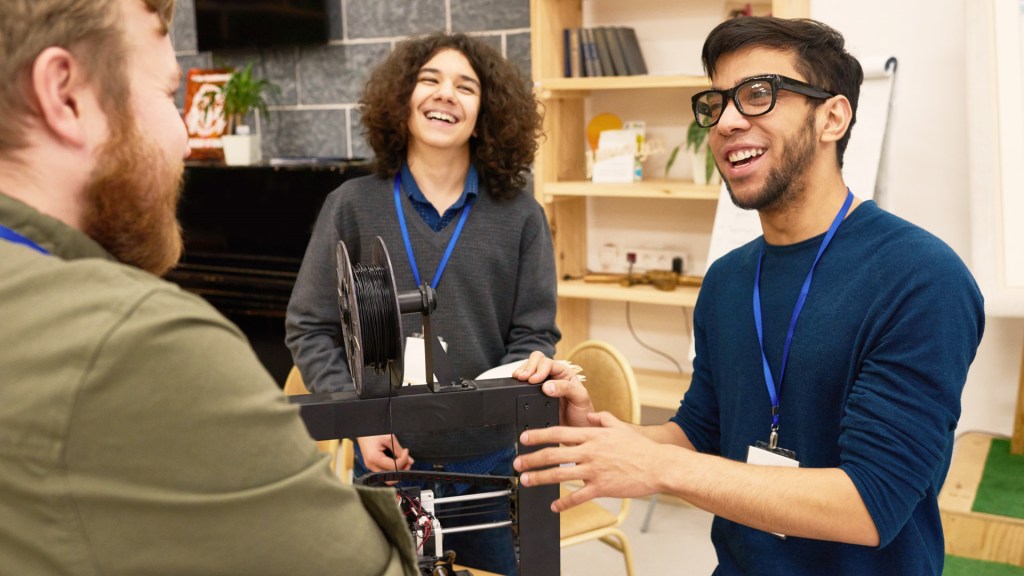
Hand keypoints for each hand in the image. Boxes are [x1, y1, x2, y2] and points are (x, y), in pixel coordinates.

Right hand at [357, 434, 412, 472]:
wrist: (362, 432)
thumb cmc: (373, 433)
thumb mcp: (388, 438)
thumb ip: (399, 450)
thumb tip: (410, 461)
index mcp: (374, 458)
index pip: (394, 467)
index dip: (404, 460)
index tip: (406, 451)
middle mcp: (371, 466)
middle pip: (390, 478)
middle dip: (401, 471)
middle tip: (407, 461)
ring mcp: (371, 467)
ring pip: (388, 477)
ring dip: (398, 471)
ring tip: (403, 461)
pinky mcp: (373, 466)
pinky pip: (385, 472)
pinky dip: (393, 469)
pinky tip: (397, 461)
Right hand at [512, 351, 594, 427]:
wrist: (576, 429)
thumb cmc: (582, 413)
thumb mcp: (580, 398)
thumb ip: (566, 388)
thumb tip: (547, 386)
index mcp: (564, 373)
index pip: (548, 362)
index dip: (539, 369)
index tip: (533, 380)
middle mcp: (552, 376)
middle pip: (536, 360)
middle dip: (528, 367)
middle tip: (522, 378)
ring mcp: (541, 386)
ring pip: (528, 369)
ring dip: (522, 372)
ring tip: (517, 380)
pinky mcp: (534, 396)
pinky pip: (524, 385)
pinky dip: (518, 383)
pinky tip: (516, 387)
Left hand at [513, 411, 662, 511]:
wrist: (658, 466)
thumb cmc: (641, 448)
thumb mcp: (620, 427)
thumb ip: (603, 418)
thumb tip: (592, 414)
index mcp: (593, 435)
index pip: (559, 432)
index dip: (538, 435)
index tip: (524, 438)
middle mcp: (590, 451)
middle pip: (553, 453)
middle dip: (531, 458)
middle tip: (517, 462)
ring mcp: (594, 470)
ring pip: (560, 474)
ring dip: (539, 478)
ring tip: (526, 480)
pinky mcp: (601, 487)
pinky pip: (577, 496)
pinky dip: (563, 503)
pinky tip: (554, 506)